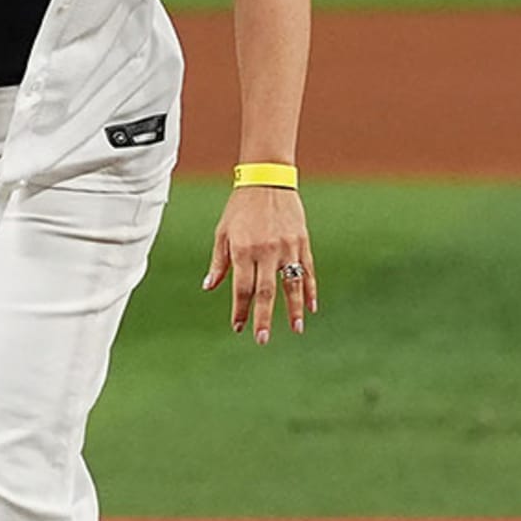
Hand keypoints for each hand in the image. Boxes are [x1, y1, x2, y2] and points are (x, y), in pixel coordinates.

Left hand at [202, 187, 316, 346]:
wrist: (267, 180)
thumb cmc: (240, 207)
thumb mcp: (223, 232)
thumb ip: (219, 262)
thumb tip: (209, 287)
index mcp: (243, 250)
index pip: (241, 288)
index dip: (239, 310)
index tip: (238, 327)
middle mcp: (265, 252)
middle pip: (266, 292)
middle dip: (264, 318)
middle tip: (262, 340)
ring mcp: (286, 247)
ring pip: (292, 284)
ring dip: (294, 309)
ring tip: (297, 329)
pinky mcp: (301, 242)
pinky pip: (308, 270)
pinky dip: (310, 289)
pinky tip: (311, 307)